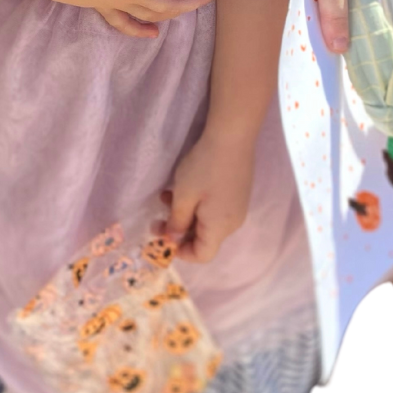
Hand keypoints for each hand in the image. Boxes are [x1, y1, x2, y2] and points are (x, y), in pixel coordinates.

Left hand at [161, 128, 253, 263]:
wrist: (232, 137)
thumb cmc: (204, 168)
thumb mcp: (184, 195)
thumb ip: (177, 221)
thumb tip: (173, 239)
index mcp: (220, 228)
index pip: (202, 255)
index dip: (181, 252)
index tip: (162, 237)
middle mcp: (232, 223)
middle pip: (204, 239)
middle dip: (178, 230)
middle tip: (156, 219)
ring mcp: (237, 207)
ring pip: (207, 222)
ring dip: (184, 214)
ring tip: (165, 197)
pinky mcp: (237, 194)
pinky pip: (214, 209)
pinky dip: (197, 205)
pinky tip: (183, 187)